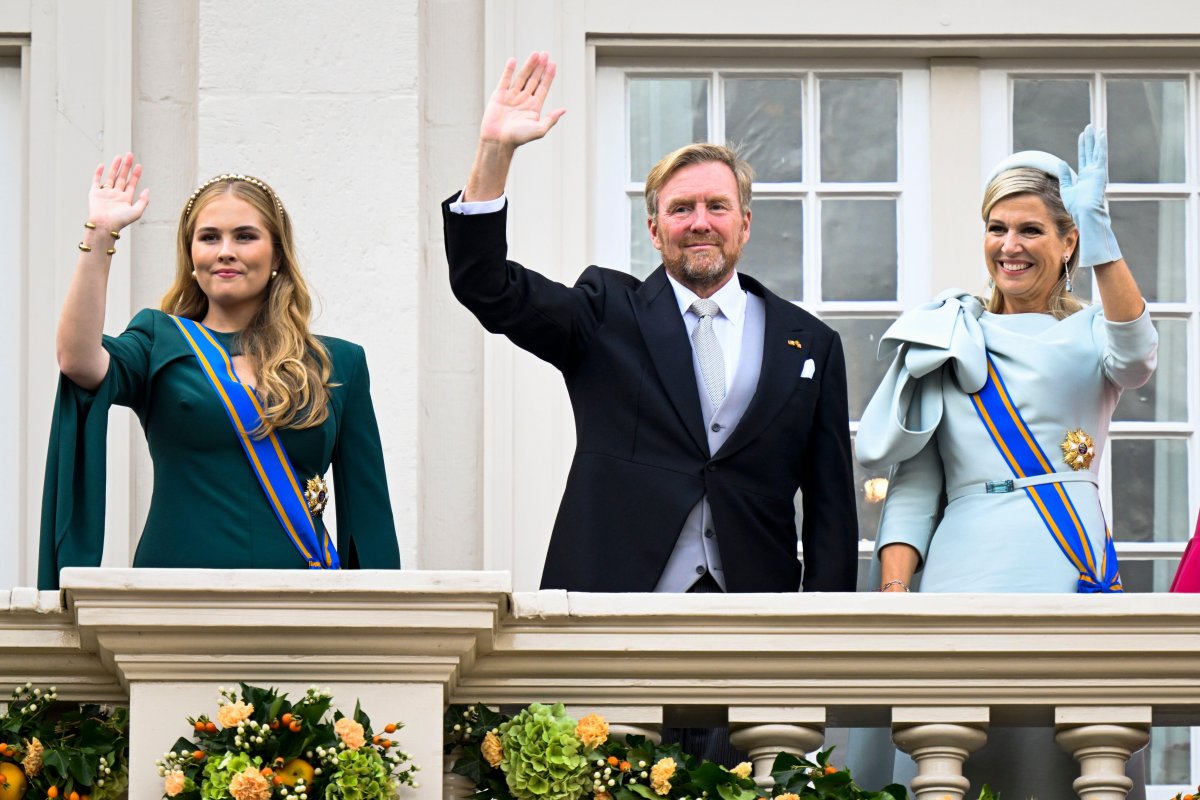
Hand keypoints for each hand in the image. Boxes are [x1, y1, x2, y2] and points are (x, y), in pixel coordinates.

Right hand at [88, 153, 149, 233]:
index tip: (139, 165)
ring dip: (115, 167)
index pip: (132, 184)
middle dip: (126, 167)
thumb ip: (143, 201)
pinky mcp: (94, 193)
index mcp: (125, 199)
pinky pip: (96, 181)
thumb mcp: (136, 212)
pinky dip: (98, 173)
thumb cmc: (121, 221)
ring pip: (111, 177)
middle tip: (129, 155)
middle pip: (122, 177)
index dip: (136, 175)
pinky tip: (102, 165)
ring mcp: (105, 193)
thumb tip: (148, 190)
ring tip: (119, 157)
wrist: (104, 225)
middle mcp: (116, 195)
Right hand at [479, 51, 565, 148]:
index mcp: (534, 106)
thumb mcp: (539, 130)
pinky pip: (505, 80)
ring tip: (535, 54)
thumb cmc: (518, 138)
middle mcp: (524, 99)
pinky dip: (508, 70)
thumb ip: (551, 119)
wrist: (498, 141)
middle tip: (545, 54)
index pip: (543, 87)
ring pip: (522, 77)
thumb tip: (563, 109)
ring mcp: (511, 96)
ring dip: (528, 65)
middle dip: (540, 67)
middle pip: (534, 79)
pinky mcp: (499, 95)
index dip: (548, 76)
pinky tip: (513, 60)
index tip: (553, 64)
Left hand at [1056, 125, 1121, 266]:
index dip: (1082, 147)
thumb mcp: (1066, 189)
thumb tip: (1060, 163)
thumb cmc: (1076, 208)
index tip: (1082, 136)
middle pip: (1090, 153)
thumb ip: (1064, 176)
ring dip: (1096, 139)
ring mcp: (1097, 172)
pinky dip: (1101, 144)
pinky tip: (1101, 134)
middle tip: (1089, 127)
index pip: (1083, 159)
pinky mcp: (1100, 172)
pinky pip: (1101, 155)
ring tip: (1095, 127)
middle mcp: (1092, 173)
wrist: (1085, 214)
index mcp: (1085, 178)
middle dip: (1089, 140)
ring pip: (1096, 152)